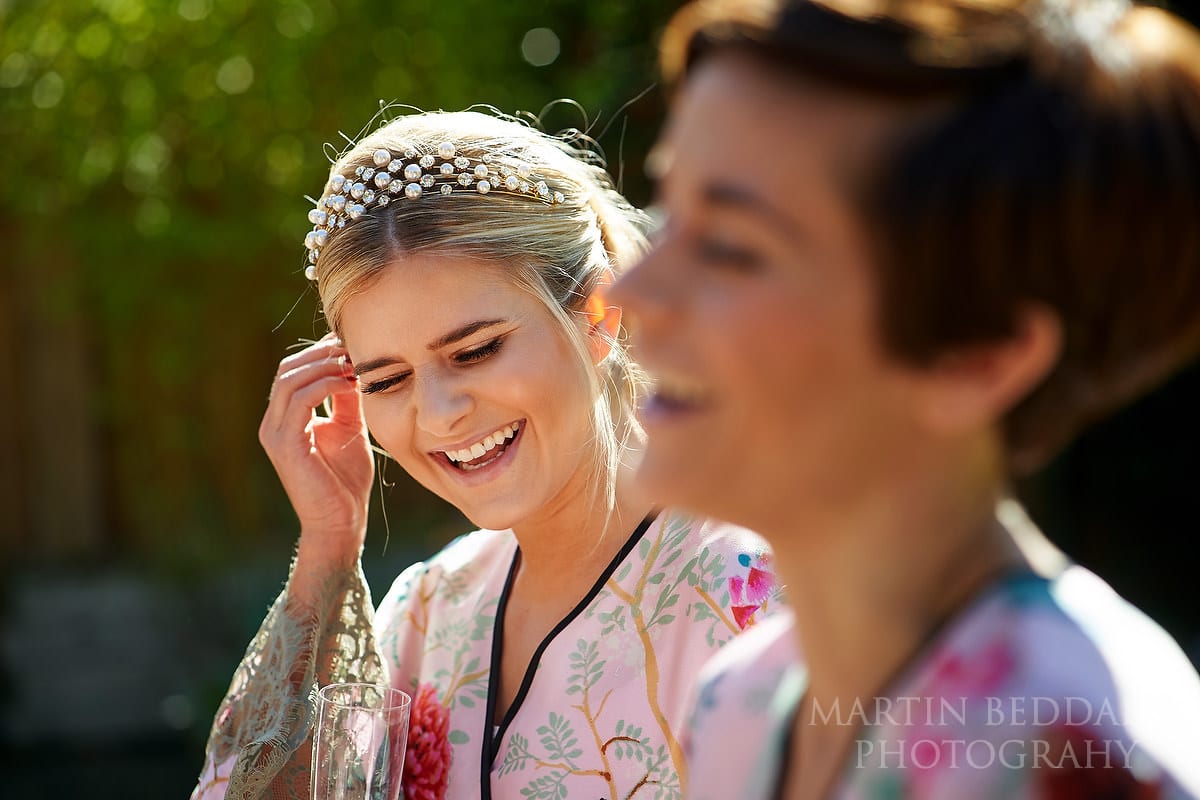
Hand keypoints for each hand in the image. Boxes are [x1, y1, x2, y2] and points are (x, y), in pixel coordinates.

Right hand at [259, 335, 373, 565]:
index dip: (320, 354)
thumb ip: (346, 400)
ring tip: (354, 362)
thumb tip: (353, 366)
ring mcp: (275, 433)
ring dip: (325, 365)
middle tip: (352, 347)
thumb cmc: (346, 481)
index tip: (351, 344)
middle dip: (321, 354)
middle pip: (288, 369)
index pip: (294, 372)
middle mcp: (273, 423)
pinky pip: (301, 400)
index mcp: (285, 419)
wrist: (341, 522)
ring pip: (291, 379)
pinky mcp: (285, 444)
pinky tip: (350, 382)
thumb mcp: (349, 429)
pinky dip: (326, 384)